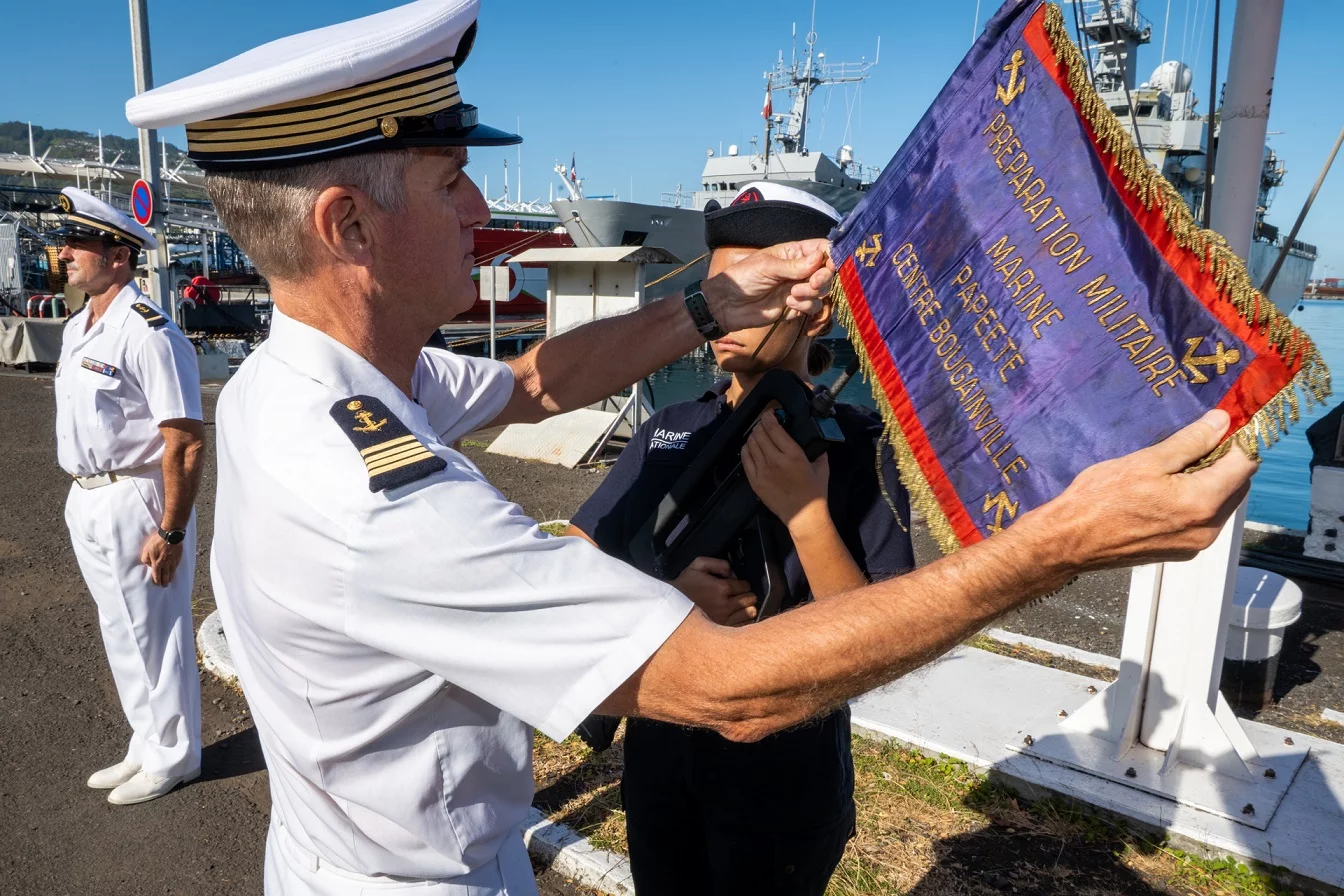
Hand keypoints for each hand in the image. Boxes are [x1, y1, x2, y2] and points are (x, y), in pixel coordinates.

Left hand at [140, 532, 183, 586]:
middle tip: (164, 586)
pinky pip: (176, 567)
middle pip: (165, 576)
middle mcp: (165, 564)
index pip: (156, 575)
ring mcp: (173, 561)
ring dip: (170, 578)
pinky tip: (174, 572)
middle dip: (164, 582)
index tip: (157, 584)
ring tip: (169, 581)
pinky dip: (174, 571)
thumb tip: (148, 564)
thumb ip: (146, 558)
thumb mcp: (147, 549)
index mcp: (156, 563)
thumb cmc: (157, 541)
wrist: (171, 535)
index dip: (156, 580)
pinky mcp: (178, 558)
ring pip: (171, 572)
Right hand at [671, 557, 757, 625]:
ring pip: (750, 611)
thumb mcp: (699, 564)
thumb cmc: (687, 583)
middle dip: (746, 593)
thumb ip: (719, 563)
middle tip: (737, 592)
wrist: (674, 603)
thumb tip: (733, 573)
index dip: (742, 582)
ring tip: (738, 602)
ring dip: (747, 605)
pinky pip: (744, 624)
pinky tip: (738, 612)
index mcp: (721, 588)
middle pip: (750, 598)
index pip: (745, 585)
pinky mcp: (723, 626)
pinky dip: (744, 617)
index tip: (735, 583)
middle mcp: (725, 604)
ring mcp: (724, 617)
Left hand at [702, 239, 835, 332]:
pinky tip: (789, 306)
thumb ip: (793, 266)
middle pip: (828, 271)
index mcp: (793, 253)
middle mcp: (800, 270)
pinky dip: (806, 307)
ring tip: (792, 296)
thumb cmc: (742, 278)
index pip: (822, 248)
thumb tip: (819, 258)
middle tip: (812, 283)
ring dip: (812, 294)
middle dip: (823, 278)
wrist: (727, 306)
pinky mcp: (796, 307)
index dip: (832, 255)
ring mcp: (799, 288)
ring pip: (823, 291)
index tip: (832, 264)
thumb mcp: (766, 267)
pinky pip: (814, 307)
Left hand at [742, 413, 829, 531]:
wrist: (804, 516)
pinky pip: (745, 458)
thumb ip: (817, 450)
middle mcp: (775, 459)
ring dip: (754, 435)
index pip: (774, 427)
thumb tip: (812, 438)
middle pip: (760, 433)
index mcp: (793, 454)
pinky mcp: (755, 481)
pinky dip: (746, 449)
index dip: (769, 416)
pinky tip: (750, 447)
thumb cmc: (815, 491)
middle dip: (761, 425)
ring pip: (751, 444)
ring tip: (758, 434)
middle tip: (765, 424)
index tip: (770, 413)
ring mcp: (762, 470)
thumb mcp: (822, 467)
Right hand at [1027, 410, 1257, 573]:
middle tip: (1192, 444)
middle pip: (1238, 485)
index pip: (1246, 463)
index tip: (1222, 425)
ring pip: (1221, 503)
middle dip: (1224, 461)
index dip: (1238, 439)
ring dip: (1210, 482)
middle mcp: (1208, 528)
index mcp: (1203, 502)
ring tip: (1173, 469)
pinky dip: (1196, 501)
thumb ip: (1191, 441)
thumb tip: (1221, 421)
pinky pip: (1203, 520)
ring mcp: (1195, 544)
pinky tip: (1165, 492)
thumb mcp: (1145, 461)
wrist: (1069, 541)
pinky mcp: (1181, 552)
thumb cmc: (1099, 499)